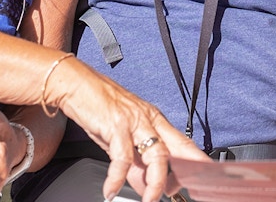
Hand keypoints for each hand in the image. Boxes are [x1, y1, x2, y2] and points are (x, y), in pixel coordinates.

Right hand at [47, 58, 206, 201]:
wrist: (75, 84)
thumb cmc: (98, 107)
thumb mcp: (121, 136)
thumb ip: (135, 160)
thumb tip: (143, 186)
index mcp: (154, 119)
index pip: (182, 142)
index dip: (195, 160)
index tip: (200, 178)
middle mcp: (148, 119)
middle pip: (176, 149)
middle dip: (181, 174)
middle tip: (174, 194)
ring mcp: (133, 121)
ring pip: (156, 155)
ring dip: (155, 183)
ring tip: (149, 200)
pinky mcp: (116, 125)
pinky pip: (122, 158)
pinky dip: (117, 178)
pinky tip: (111, 189)